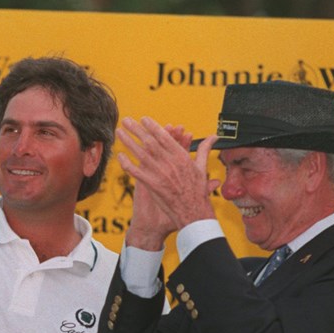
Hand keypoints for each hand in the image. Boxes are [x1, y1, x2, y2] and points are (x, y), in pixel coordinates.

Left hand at [117, 117, 220, 234]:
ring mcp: (160, 174)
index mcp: (182, 157)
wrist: (193, 213)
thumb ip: (205, 150)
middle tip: (126, 120)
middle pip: (150, 142)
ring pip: (141, 154)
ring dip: (129, 142)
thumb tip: (213, 137)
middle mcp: (170, 163)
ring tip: (119, 132)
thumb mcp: (202, 168)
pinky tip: (119, 156)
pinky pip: (136, 172)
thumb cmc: (198, 192)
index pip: (164, 137)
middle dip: (137, 130)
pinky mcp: (152, 186)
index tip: (143, 119)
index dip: (153, 126)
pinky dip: (127, 164)